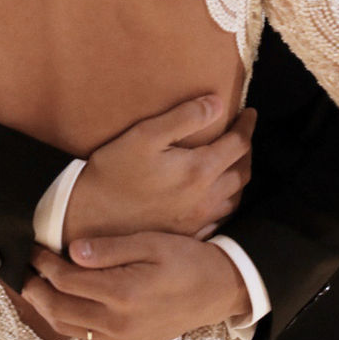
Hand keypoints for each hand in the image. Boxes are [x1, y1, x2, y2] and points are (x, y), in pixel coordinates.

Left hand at [23, 233, 250, 339]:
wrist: (219, 292)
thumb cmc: (187, 260)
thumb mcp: (152, 243)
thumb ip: (111, 249)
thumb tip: (73, 251)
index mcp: (122, 293)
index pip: (66, 280)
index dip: (44, 263)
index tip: (35, 247)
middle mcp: (117, 322)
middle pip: (58, 309)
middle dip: (35, 288)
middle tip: (24, 269)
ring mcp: (121, 338)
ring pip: (67, 328)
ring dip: (45, 307)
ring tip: (35, 285)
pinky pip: (84, 336)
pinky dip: (65, 320)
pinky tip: (62, 302)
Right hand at [63, 96, 255, 242]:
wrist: (89, 218)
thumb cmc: (113, 172)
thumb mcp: (144, 135)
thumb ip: (184, 117)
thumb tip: (218, 103)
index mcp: (199, 171)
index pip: (239, 145)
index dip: (247, 126)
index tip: (249, 114)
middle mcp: (205, 199)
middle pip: (243, 173)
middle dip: (248, 151)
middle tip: (243, 136)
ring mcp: (197, 221)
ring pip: (235, 199)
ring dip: (240, 177)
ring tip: (233, 163)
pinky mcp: (186, 236)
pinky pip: (220, 219)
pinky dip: (227, 201)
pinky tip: (217, 196)